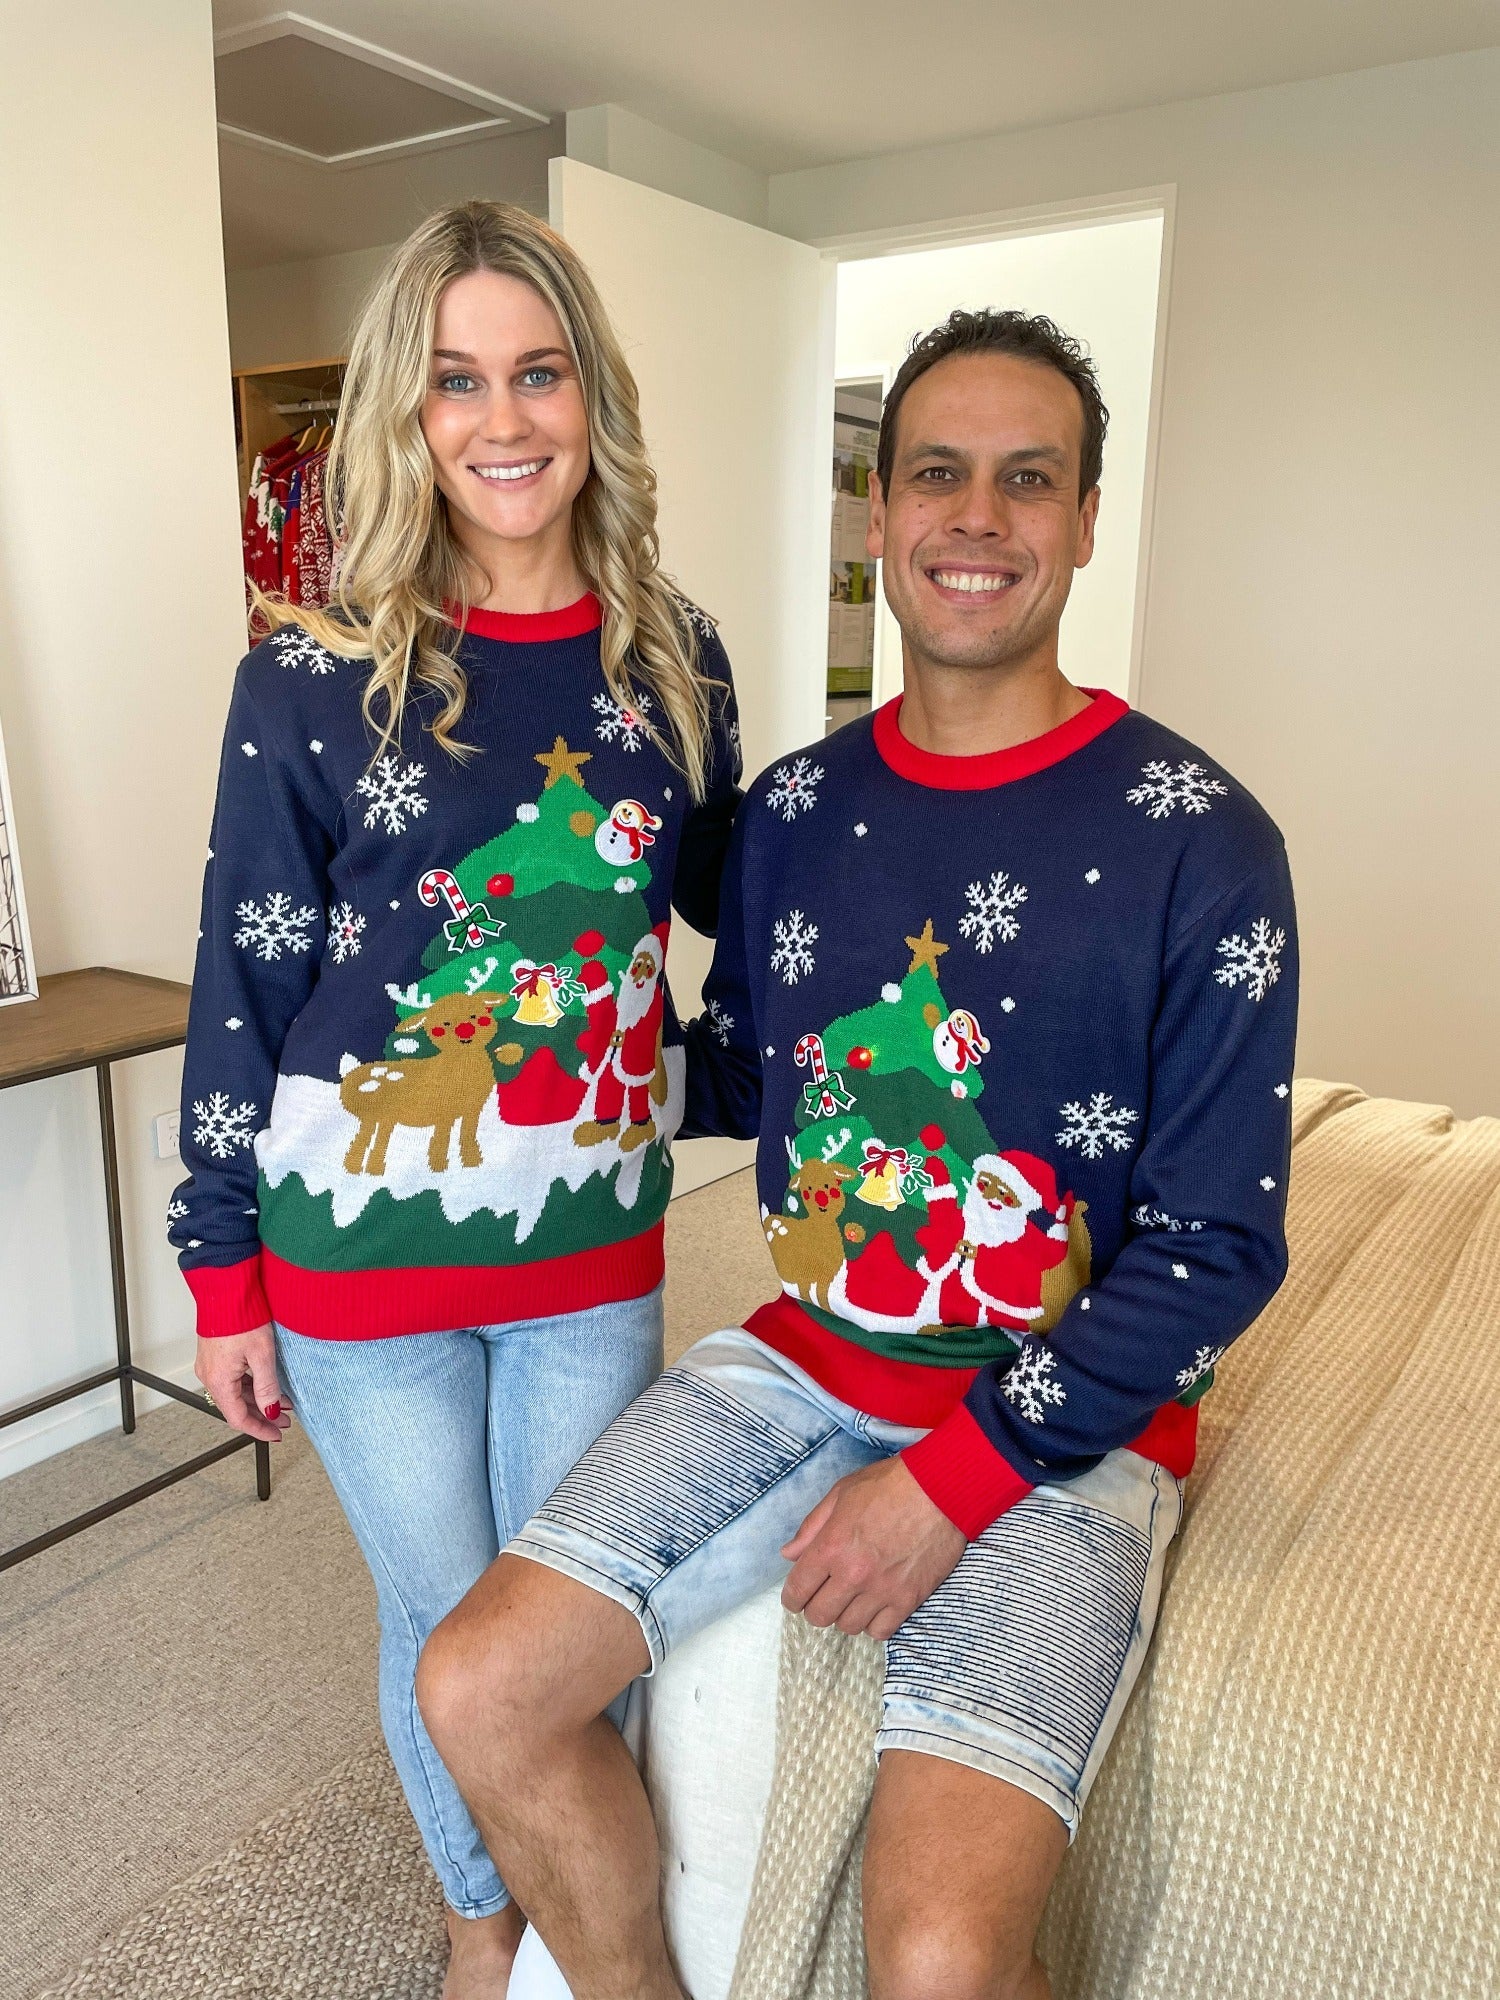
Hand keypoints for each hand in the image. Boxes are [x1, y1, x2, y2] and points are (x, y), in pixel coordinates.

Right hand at [194, 1326, 291, 1444]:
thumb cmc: (241, 1317)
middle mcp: (210, 1376)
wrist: (226, 1290)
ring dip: (257, 1401)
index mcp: (219, 1381)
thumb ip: (266, 1387)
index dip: (260, 1430)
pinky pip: (231, 1380)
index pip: (239, 1418)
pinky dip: (249, 1387)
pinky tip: (266, 1386)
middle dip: (262, 1416)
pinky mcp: (215, 1356)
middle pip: (236, 1408)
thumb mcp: (262, 1355)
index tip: (276, 1434)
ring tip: (281, 1403)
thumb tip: (271, 1411)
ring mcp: (210, 1366)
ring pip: (235, 1394)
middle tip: (284, 1420)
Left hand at [780, 1456, 964, 1641]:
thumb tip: (789, 1554)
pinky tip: (875, 1606)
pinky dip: (873, 1623)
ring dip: (845, 1614)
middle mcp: (853, 1574)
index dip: (792, 1597)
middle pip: (819, 1616)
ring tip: (852, 1597)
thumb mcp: (841, 1494)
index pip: (797, 1590)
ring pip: (848, 1627)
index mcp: (831, 1546)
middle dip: (816, 1607)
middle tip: (825, 1594)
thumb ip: (811, 1527)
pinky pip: (880, 1631)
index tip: (797, 1595)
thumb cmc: (889, 1485)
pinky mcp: (908, 1599)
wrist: (940, 1490)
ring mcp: (882, 1590)